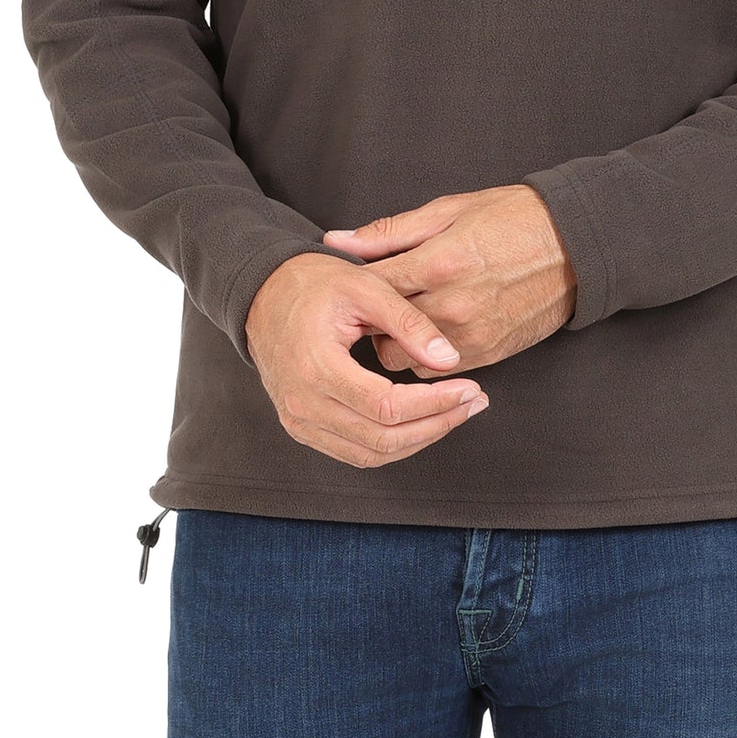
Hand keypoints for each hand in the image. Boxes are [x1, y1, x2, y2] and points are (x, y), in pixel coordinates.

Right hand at [244, 253, 490, 467]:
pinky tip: (421, 423)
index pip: (387, 406)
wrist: (263, 293)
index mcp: (316, 367)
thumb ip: (408, 322)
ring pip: (370, 454)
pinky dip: (393, 444)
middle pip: (382, 439)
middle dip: (436, 424)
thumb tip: (449, 360)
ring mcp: (299, 420)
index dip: (435, 403)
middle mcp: (303, 404)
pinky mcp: (302, 426)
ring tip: (455, 413)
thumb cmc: (312, 283)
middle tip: (472, 403)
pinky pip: (354, 452)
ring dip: (419, 439)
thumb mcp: (365, 286)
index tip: (469, 388)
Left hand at [321, 185, 576, 375]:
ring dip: (398, 343)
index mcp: (438, 262)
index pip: (370, 289)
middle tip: (374, 305)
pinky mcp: (489, 354)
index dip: (352, 289)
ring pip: (404, 360)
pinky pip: (436, 370)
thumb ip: (388, 233)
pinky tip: (434, 329)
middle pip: (380, 333)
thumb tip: (336, 241)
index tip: (346, 286)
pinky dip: (428, 355)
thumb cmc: (512, 217)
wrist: (577, 245)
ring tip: (407, 317)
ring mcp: (472, 335)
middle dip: (371, 321)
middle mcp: (452, 305)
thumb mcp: (447, 210)